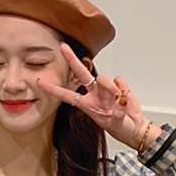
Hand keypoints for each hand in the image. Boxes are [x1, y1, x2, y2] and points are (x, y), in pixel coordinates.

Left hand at [37, 43, 159, 150]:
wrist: (135, 128)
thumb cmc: (121, 128)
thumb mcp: (116, 124)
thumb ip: (117, 111)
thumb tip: (119, 97)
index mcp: (87, 105)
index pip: (67, 95)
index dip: (54, 89)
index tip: (40, 82)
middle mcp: (94, 94)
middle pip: (81, 74)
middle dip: (72, 60)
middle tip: (63, 47)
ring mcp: (106, 89)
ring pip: (103, 78)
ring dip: (111, 88)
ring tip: (119, 100)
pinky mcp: (118, 86)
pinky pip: (119, 80)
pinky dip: (123, 89)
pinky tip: (125, 96)